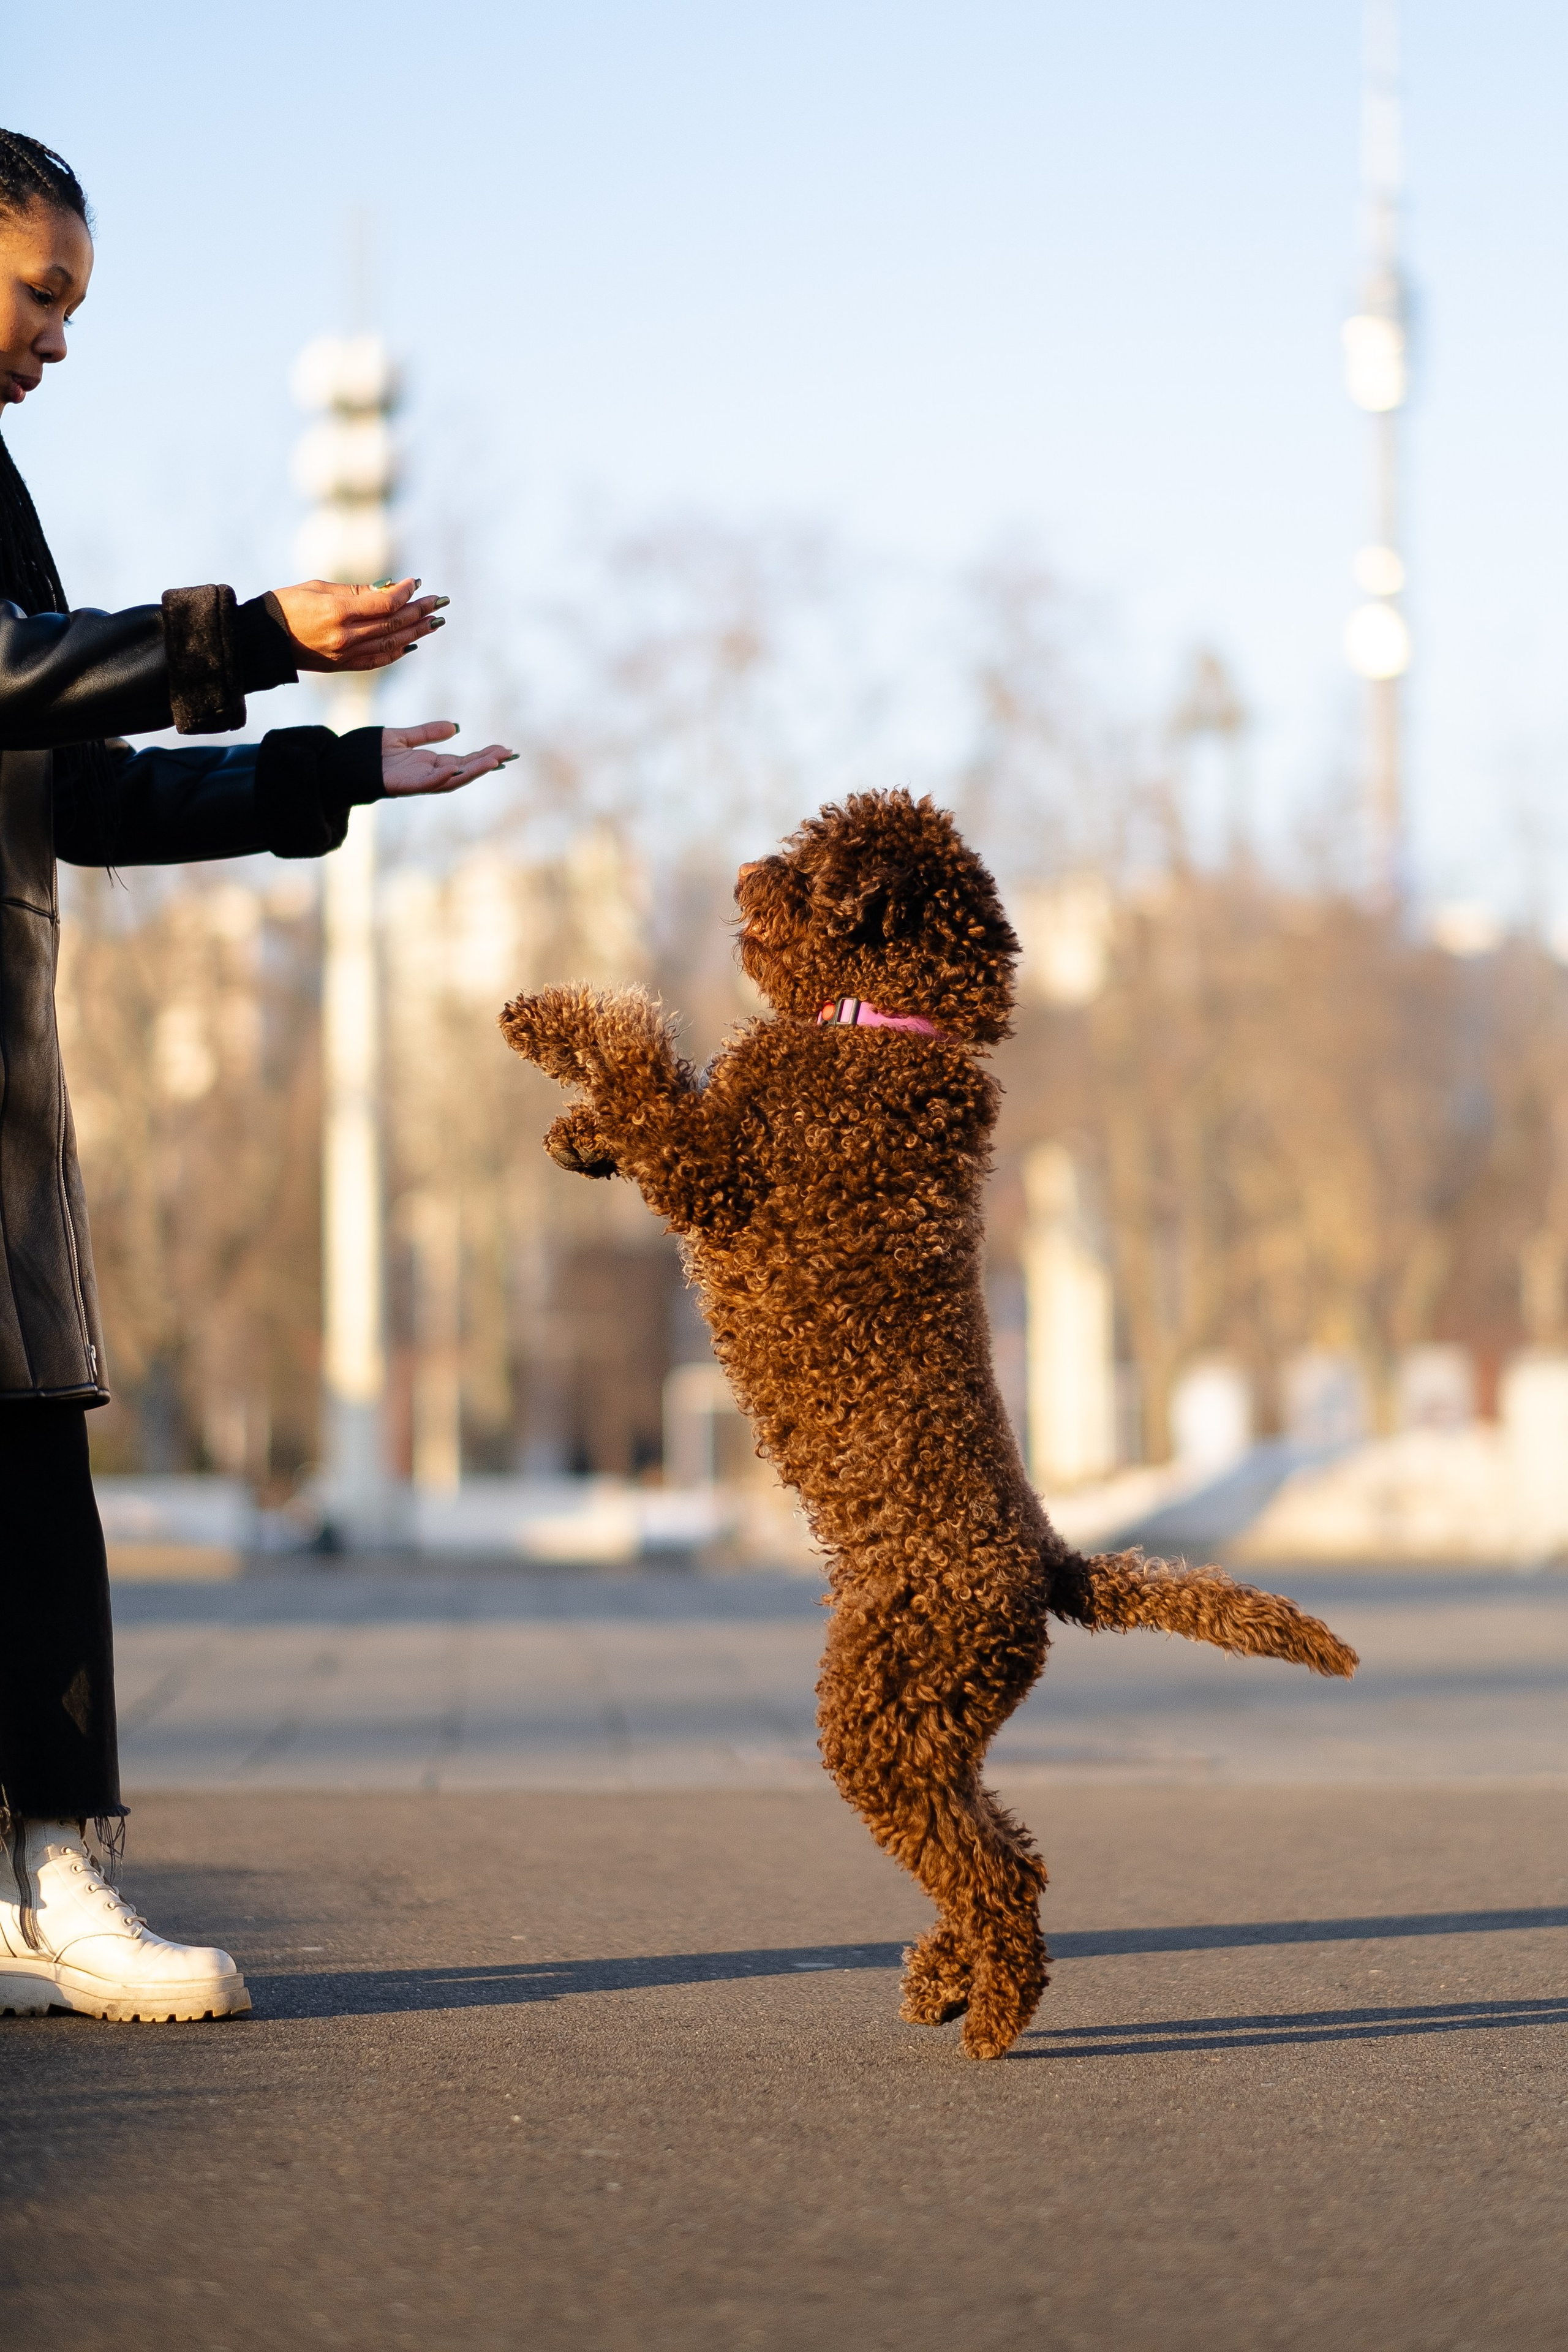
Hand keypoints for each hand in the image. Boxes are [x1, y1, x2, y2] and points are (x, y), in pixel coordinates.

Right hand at [269, 577, 444, 671]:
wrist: (262, 640)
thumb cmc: (286, 605)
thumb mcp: (319, 588)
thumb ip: (356, 592)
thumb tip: (389, 589)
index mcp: (338, 614)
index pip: (385, 604)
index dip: (405, 593)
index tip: (417, 583)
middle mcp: (346, 638)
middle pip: (393, 624)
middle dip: (419, 611)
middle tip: (440, 601)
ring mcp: (345, 656)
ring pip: (391, 644)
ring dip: (416, 632)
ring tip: (434, 622)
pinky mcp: (342, 667)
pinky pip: (377, 661)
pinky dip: (396, 652)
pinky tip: (410, 643)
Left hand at [381, 721, 515, 796]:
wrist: (344, 765)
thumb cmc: (370, 753)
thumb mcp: (403, 737)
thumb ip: (427, 733)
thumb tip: (455, 727)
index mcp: (430, 764)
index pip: (464, 760)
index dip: (483, 756)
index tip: (503, 750)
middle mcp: (428, 775)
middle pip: (463, 770)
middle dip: (486, 763)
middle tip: (508, 755)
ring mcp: (417, 781)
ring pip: (451, 779)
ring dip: (472, 772)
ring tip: (492, 762)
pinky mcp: (403, 785)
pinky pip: (426, 784)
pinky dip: (441, 778)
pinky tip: (455, 768)